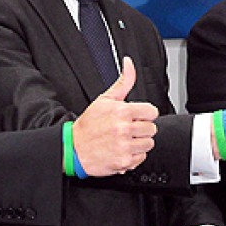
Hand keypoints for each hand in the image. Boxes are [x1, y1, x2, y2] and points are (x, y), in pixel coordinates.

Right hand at [72, 57, 158, 175]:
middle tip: (128, 129)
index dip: (144, 114)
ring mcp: (125, 146)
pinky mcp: (124, 161)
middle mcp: (124, 129)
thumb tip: (129, 64)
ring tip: (125, 140)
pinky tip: (122, 150)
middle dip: (141, 128)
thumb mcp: (105, 99)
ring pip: (148, 144)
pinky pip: (141, 158)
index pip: (152, 112)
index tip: (136, 117)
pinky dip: (134, 156)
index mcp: (122, 112)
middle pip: (152, 129)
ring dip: (139, 143)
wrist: (73, 148)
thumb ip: (123, 82)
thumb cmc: (89, 125)